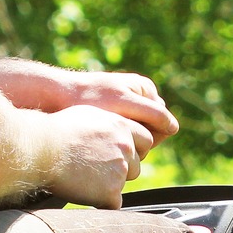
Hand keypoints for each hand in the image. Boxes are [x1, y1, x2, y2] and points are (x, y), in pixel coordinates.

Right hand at [45, 104, 154, 209]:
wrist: (40, 148)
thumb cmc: (55, 131)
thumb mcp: (88, 116)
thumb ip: (108, 125)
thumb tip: (115, 133)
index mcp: (121, 126)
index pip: (145, 140)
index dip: (133, 150)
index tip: (118, 156)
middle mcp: (126, 147)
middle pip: (136, 165)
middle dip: (121, 170)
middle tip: (95, 170)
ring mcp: (120, 170)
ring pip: (124, 183)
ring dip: (109, 184)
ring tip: (84, 177)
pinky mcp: (111, 191)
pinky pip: (113, 203)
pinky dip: (100, 202)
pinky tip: (82, 191)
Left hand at [65, 71, 179, 142]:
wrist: (57, 97)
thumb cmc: (91, 98)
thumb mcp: (126, 104)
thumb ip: (153, 115)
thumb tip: (175, 128)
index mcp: (146, 88)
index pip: (162, 120)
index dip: (150, 134)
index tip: (130, 137)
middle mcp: (138, 97)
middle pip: (150, 129)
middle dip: (138, 139)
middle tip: (118, 142)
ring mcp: (125, 107)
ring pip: (136, 135)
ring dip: (128, 142)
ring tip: (110, 142)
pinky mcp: (112, 117)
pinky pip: (123, 135)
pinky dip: (118, 141)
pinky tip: (104, 144)